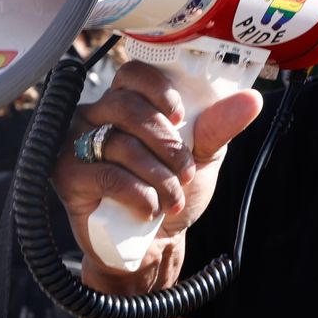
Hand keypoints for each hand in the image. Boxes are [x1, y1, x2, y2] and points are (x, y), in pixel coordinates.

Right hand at [52, 60, 261, 296]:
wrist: (152, 243)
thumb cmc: (172, 191)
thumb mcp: (202, 157)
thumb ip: (218, 126)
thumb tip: (251, 100)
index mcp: (127, 101)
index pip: (133, 74)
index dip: (157, 90)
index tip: (179, 117)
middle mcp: (96, 116)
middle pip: (127, 107)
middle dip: (165, 143)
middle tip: (185, 170)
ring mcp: (77, 144)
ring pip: (120, 144)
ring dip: (158, 176)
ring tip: (173, 199)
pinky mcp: (66, 175)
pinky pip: (106, 175)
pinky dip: (138, 194)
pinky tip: (150, 209)